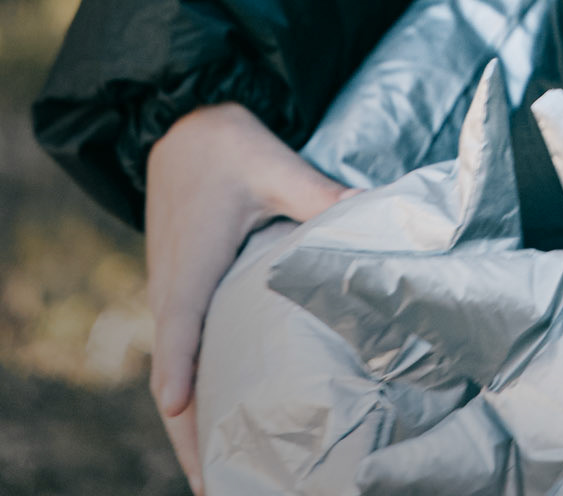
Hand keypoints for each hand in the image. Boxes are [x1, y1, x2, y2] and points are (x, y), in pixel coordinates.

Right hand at [145, 103, 352, 494]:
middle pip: (170, 378)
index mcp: (192, 263)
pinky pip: (180, 357)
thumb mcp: (271, 164)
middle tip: (216, 486)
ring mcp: (172, 296)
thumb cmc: (226, 146)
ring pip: (173, 375)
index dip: (180, 368)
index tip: (182, 408)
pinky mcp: (181, 294)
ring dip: (190, 426)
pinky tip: (221, 423)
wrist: (181, 124)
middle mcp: (174, 289)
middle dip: (189, 434)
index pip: (180, 324)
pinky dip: (193, 398)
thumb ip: (317, 192)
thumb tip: (370, 207)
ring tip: (222, 477)